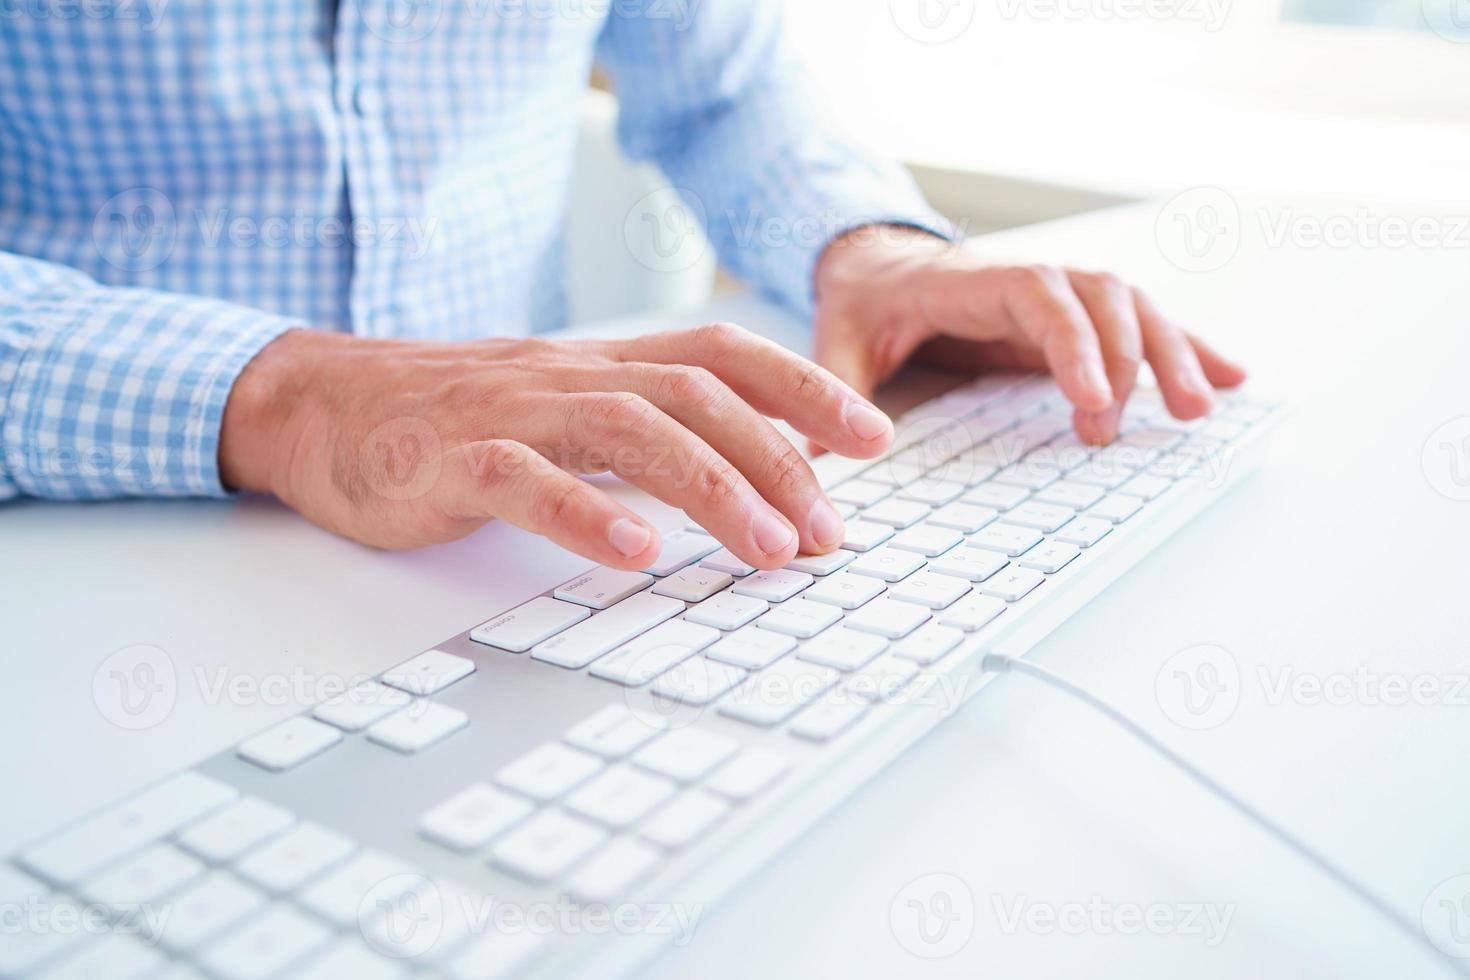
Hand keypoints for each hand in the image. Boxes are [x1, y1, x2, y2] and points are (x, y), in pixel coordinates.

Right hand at [219, 324, 893, 564]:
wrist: (319, 405)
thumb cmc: (456, 417)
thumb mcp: (564, 413)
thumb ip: (648, 435)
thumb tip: (753, 478)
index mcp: (600, 363)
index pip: (722, 354)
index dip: (805, 388)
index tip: (874, 438)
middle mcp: (566, 373)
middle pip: (694, 395)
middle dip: (779, 459)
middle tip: (829, 531)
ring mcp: (506, 411)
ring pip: (627, 429)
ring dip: (712, 488)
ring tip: (768, 549)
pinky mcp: (446, 459)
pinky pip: (521, 479)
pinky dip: (584, 512)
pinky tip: (634, 551)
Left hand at [812, 227, 1246, 446]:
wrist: (877, 261)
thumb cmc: (864, 300)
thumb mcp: (838, 338)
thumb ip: (834, 386)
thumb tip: (822, 456)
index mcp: (975, 280)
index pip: (1041, 299)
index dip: (1074, 345)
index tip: (1092, 401)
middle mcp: (1029, 279)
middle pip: (1103, 301)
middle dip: (1130, 360)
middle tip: (1132, 428)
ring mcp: (1059, 296)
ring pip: (1133, 309)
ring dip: (1172, 354)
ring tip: (1202, 411)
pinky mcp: (1075, 319)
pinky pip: (1139, 325)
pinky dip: (1186, 347)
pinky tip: (1230, 378)